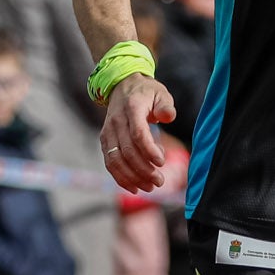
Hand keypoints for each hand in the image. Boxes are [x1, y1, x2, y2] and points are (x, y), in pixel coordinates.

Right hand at [98, 73, 178, 193]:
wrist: (122, 86)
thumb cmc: (146, 93)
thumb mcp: (160, 93)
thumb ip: (166, 105)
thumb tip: (168, 117)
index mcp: (132, 108)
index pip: (138, 134)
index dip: (149, 151)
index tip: (162, 162)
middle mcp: (116, 121)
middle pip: (127, 151)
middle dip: (144, 170)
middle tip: (160, 181)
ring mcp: (108, 132)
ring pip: (116, 160)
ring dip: (132, 177)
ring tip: (150, 187)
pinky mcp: (105, 141)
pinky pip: (110, 163)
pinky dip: (120, 177)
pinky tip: (135, 188)